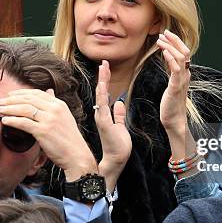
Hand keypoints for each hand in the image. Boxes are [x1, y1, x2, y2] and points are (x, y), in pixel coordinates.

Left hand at [0, 88, 97, 181]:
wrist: (77, 155)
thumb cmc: (70, 139)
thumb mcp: (65, 117)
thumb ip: (55, 105)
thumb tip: (49, 91)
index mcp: (59, 105)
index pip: (37, 93)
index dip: (22, 93)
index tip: (11, 95)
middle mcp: (55, 110)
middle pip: (29, 99)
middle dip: (12, 99)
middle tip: (1, 101)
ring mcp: (49, 120)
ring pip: (24, 109)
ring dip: (10, 108)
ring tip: (0, 110)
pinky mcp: (43, 131)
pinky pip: (23, 123)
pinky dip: (12, 120)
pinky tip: (5, 121)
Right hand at [94, 60, 130, 190]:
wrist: (116, 160)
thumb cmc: (118, 146)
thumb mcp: (120, 126)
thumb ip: (119, 115)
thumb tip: (120, 103)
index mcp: (104, 114)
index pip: (104, 93)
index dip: (105, 80)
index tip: (106, 67)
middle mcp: (100, 114)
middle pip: (101, 91)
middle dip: (102, 76)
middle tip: (104, 62)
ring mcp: (101, 118)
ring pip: (101, 95)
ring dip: (102, 81)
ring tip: (103, 67)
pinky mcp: (104, 123)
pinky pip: (102, 105)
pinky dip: (102, 94)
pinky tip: (102, 84)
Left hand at [157, 29, 193, 159]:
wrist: (174, 120)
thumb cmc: (171, 104)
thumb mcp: (171, 83)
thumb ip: (171, 71)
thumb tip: (168, 58)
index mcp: (184, 73)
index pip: (183, 53)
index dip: (176, 42)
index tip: (165, 34)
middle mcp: (186, 75)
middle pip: (185, 51)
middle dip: (174, 40)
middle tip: (164, 32)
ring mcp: (182, 80)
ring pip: (181, 58)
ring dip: (170, 46)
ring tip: (161, 40)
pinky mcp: (176, 87)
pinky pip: (176, 69)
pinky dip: (171, 58)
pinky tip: (164, 52)